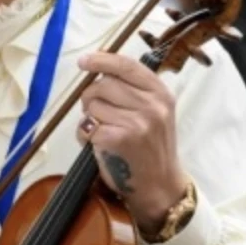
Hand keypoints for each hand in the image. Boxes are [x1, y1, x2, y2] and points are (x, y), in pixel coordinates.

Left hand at [76, 51, 189, 235]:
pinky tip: (98, 144)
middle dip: (91, 97)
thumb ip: (133, 90)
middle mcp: (152, 105)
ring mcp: (138, 122)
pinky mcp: (120, 140)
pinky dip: (86, 136)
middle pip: (104, 84)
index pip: (127, 66)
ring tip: (103, 131)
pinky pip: (88, 126)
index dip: (101, 60)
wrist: (160, 185)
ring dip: (90, 118)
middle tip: (97, 112)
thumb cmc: (150, 148)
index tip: (84, 61)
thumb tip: (97, 68)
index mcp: (161, 93)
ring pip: (93, 105)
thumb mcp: (155, 112)